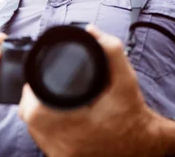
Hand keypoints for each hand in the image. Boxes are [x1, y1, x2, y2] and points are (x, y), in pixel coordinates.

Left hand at [18, 25, 174, 156]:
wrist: (144, 145)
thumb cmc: (133, 114)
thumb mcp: (126, 80)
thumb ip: (110, 51)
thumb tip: (91, 31)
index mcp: (75, 126)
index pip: (34, 110)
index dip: (31, 91)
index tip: (39, 78)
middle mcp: (64, 147)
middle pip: (29, 120)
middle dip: (32, 99)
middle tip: (44, 85)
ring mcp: (62, 156)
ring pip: (34, 133)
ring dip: (38, 114)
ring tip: (50, 98)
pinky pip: (45, 142)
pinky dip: (47, 128)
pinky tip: (59, 117)